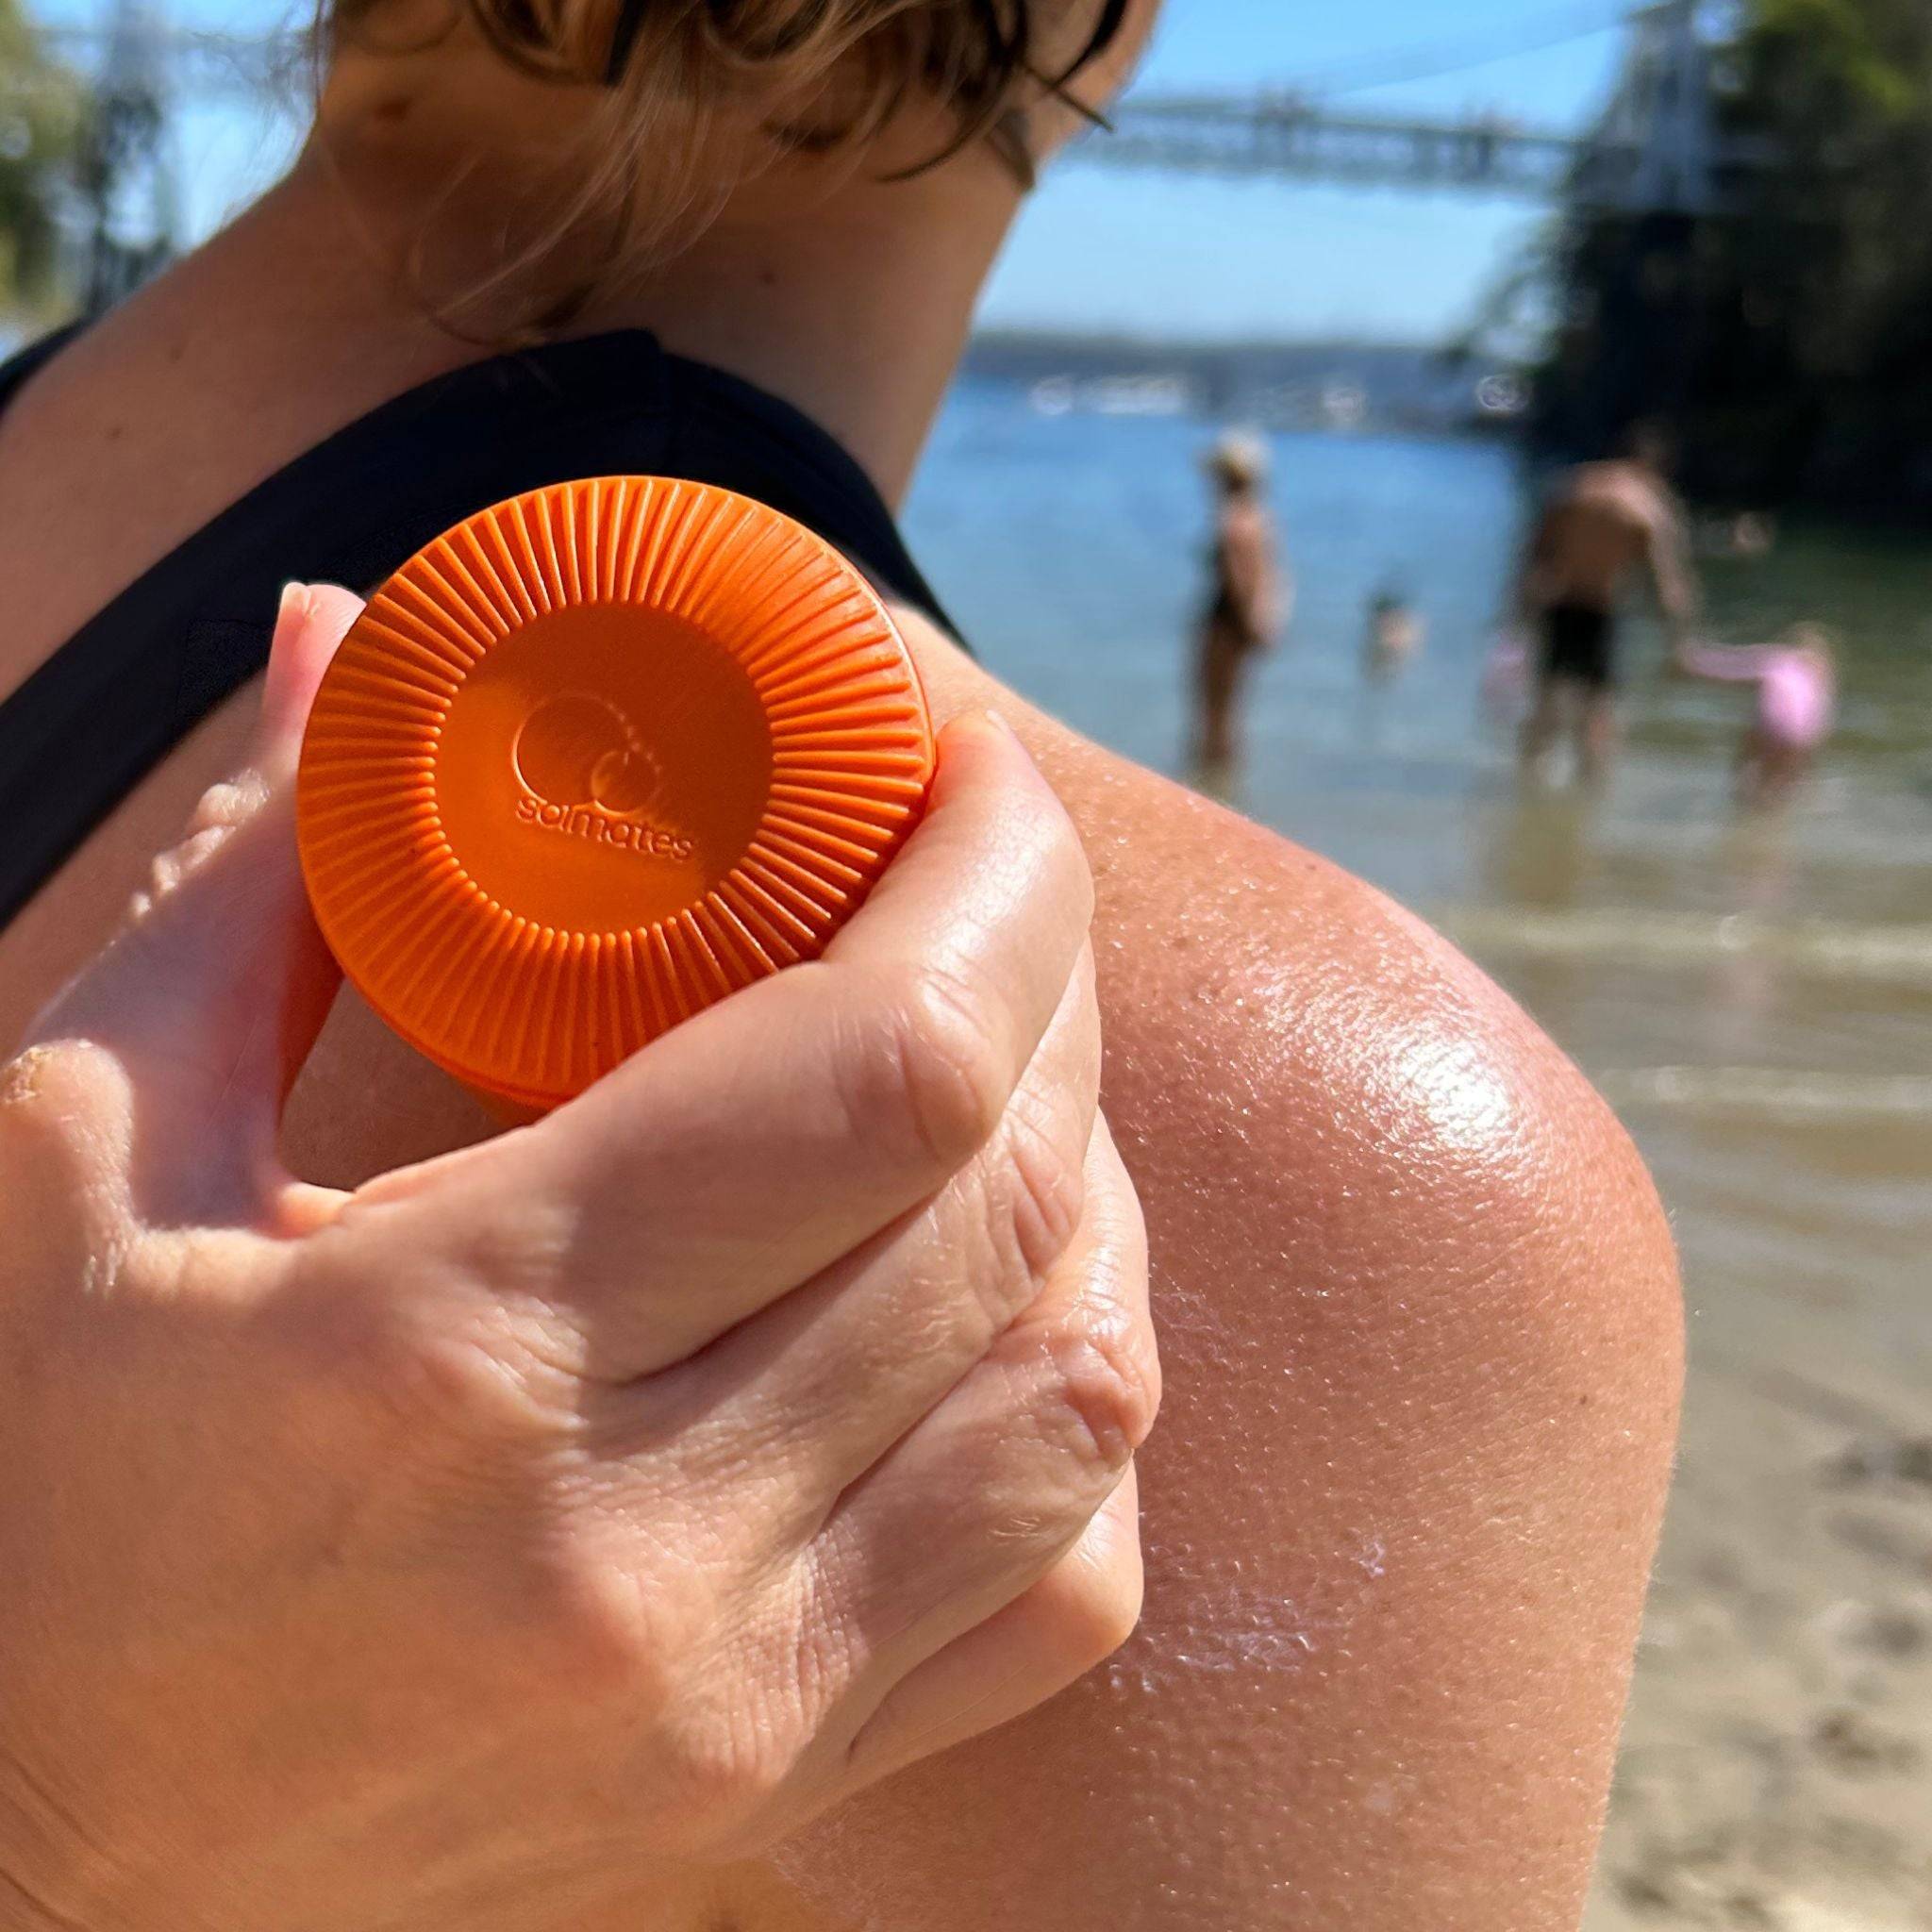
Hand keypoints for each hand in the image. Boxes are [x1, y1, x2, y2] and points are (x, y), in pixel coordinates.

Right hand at [0, 587, 1155, 1930]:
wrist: (11, 1875)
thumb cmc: (13, 1493)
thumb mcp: (68, 1162)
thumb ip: (248, 882)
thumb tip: (341, 635)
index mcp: (452, 1347)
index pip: (893, 1063)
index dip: (996, 870)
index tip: (973, 761)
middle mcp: (639, 1550)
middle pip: (1015, 1193)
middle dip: (1053, 977)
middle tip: (986, 872)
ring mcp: (737, 1700)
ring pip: (1085, 1383)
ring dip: (1094, 1183)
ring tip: (1012, 1067)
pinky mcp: (775, 1786)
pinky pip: (1066, 1578)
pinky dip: (1080, 1402)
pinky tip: (999, 1300)